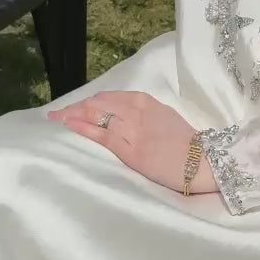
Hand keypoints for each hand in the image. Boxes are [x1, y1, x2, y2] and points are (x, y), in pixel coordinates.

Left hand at [48, 91, 217, 194]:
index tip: (77, 106)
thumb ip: (147, 116)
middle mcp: (137, 111)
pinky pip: (101, 134)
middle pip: (98, 103)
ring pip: (96, 115)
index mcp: (147, 103)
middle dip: (75, 107)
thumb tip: (127, 119)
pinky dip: (82, 128)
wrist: (204, 162)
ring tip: (55, 118)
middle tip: (57, 113)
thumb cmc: (189, 146)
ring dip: (72, 115)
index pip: (111, 97)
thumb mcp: (167, 120)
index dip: (90, 101)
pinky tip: (69, 125)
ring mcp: (133, 130)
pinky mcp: (131, 150)